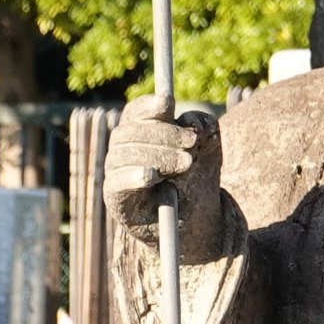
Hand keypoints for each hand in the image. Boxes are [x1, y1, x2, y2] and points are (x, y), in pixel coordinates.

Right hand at [105, 96, 227, 262]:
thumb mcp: (208, 147)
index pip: (135, 111)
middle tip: (192, 144)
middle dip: (164, 134)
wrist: (192, 219)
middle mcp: (123, 149)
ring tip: (186, 165)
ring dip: (158, 156)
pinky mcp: (115, 197)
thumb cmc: (195, 177)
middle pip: (131, 131)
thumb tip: (190, 120)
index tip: (169, 103)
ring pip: (124, 155)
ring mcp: (116, 172)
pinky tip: (152, 176)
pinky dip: (133, 177)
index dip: (149, 105)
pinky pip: (117, 183)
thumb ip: (203, 125)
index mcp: (141, 131)